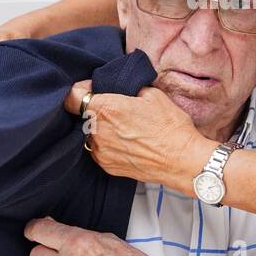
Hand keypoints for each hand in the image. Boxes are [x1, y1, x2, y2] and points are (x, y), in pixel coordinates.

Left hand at [64, 82, 214, 194]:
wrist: (182, 160)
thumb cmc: (170, 127)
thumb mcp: (153, 94)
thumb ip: (129, 89)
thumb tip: (122, 89)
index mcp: (106, 109)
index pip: (73, 96)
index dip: (83, 89)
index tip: (95, 89)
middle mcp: (98, 132)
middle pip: (84, 115)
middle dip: (97, 109)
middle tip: (117, 109)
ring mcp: (101, 152)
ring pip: (91, 134)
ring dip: (102, 129)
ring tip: (125, 129)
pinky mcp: (107, 166)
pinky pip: (100, 150)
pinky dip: (109, 144)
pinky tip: (128, 142)